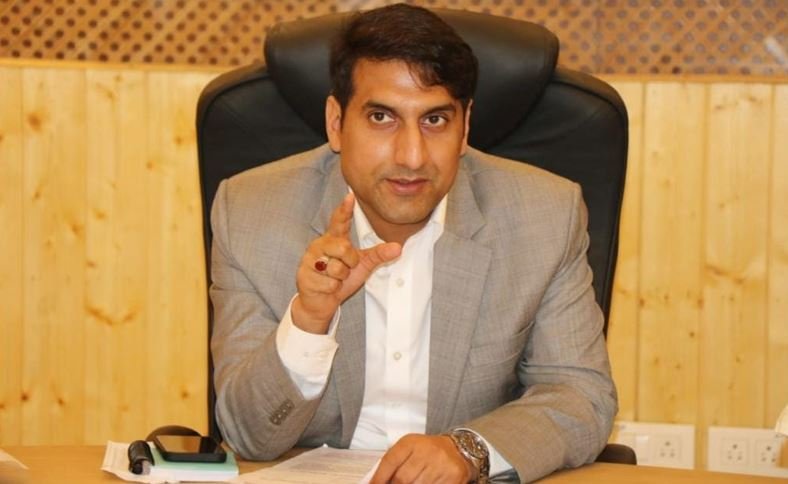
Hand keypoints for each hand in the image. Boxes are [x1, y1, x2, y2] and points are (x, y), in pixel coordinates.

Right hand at [292, 193, 400, 333]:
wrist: (320, 302)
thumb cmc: (339, 279)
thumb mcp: (362, 265)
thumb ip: (378, 255)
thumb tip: (398, 248)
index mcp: (333, 240)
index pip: (339, 221)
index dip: (345, 209)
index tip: (350, 196)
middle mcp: (319, 246)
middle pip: (343, 247)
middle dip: (350, 262)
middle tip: (345, 268)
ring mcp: (310, 260)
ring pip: (336, 268)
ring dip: (340, 278)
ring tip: (334, 278)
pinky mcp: (305, 276)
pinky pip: (329, 283)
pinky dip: (333, 289)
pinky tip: (326, 287)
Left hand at [370, 434, 474, 483]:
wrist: (458, 450)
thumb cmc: (428, 451)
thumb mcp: (409, 449)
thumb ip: (393, 463)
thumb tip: (376, 481)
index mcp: (411, 442)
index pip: (390, 461)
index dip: (379, 477)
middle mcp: (427, 451)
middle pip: (402, 479)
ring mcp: (441, 465)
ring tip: (412, 483)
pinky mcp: (453, 477)